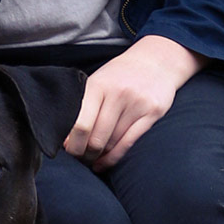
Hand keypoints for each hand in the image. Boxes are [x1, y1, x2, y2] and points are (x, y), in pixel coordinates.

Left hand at [64, 35, 202, 171]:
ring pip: (112, 143)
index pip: (80, 124)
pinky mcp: (152, 113)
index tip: (69, 152)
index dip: (73, 144)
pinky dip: (114, 158)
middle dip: (85, 154)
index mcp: (98, 85)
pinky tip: (104, 163)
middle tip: (80, 160)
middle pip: (96, 138)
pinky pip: (129, 143)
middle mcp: (117, 93)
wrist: (156, 60)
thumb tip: (66, 139)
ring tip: (92, 161)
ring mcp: (136, 103)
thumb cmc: (121, 76)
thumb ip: (83, 106)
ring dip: (99, 157)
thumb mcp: (99, 81)